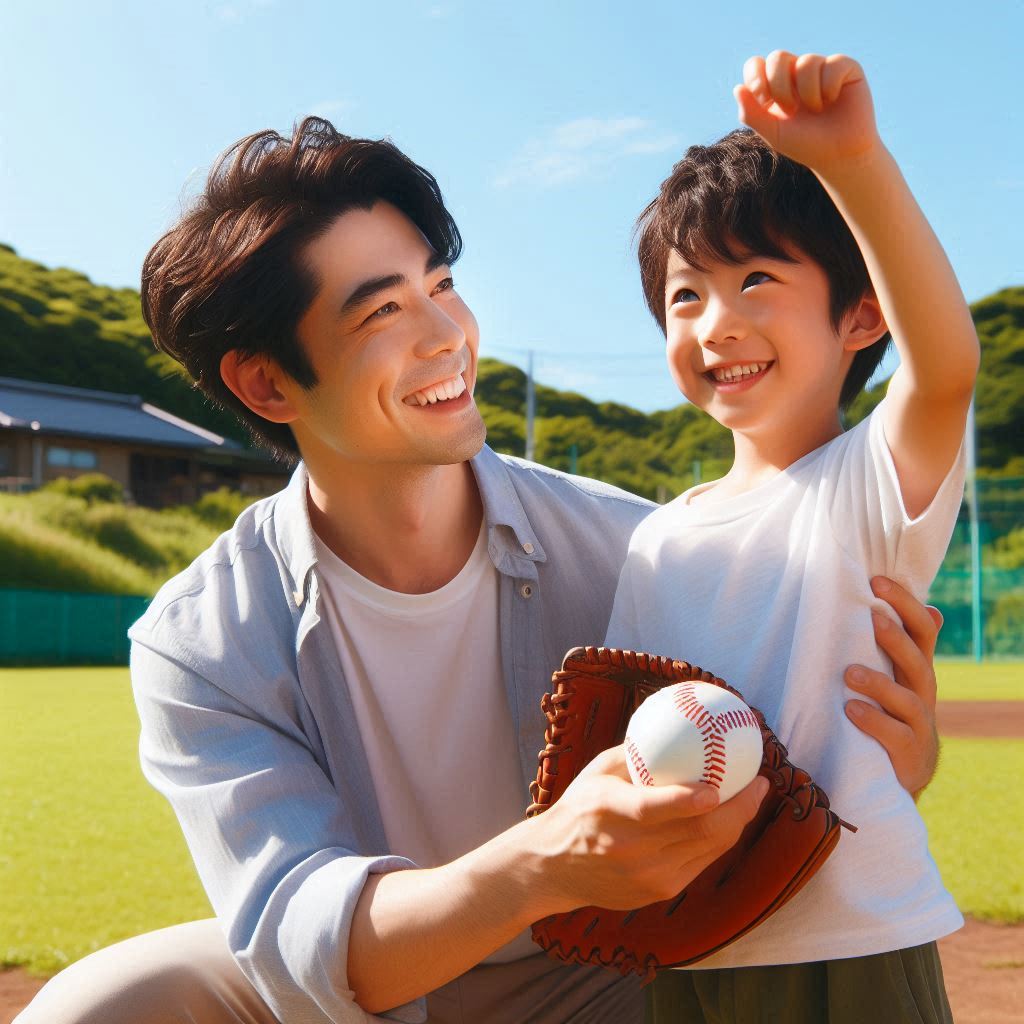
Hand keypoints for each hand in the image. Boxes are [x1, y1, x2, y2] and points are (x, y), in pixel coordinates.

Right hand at [531, 744, 767, 913]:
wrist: (553, 867)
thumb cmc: (579, 807)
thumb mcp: (597, 771)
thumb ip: (638, 754)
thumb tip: (678, 723)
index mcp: (609, 810)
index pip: (654, 809)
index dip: (691, 800)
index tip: (719, 785)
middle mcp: (630, 848)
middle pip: (698, 833)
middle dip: (740, 809)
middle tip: (759, 783)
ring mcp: (647, 876)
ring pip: (709, 849)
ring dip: (737, 822)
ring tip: (753, 796)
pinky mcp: (659, 892)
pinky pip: (701, 862)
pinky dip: (719, 839)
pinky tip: (729, 818)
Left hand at [734, 51, 880, 173]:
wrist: (839, 155)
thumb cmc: (805, 145)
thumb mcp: (773, 133)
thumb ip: (751, 114)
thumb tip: (737, 89)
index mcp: (775, 87)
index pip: (756, 65)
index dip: (756, 78)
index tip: (764, 100)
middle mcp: (796, 73)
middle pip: (777, 57)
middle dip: (780, 86)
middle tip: (791, 110)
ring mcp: (820, 68)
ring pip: (806, 61)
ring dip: (808, 92)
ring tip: (816, 110)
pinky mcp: (844, 67)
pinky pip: (832, 64)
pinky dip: (829, 87)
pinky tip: (833, 100)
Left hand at [844, 576, 941, 797]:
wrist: (899, 775)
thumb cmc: (887, 713)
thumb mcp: (891, 676)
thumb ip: (893, 645)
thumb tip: (922, 603)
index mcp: (916, 669)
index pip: (922, 629)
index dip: (905, 604)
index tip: (877, 580)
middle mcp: (922, 692)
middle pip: (919, 659)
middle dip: (896, 636)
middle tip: (871, 616)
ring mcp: (920, 724)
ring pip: (908, 699)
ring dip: (879, 683)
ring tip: (849, 673)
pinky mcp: (910, 754)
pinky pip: (895, 736)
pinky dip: (873, 721)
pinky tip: (850, 710)